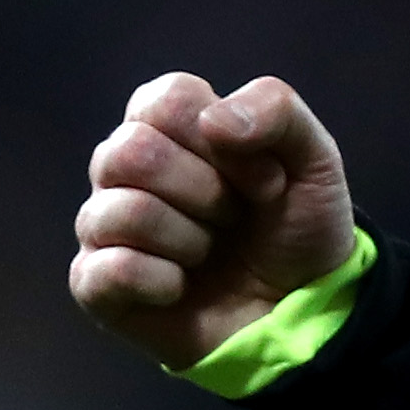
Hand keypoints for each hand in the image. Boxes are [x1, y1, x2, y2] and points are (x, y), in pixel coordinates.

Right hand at [66, 72, 360, 371]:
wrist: (301, 309)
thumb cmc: (296, 226)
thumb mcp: (315, 159)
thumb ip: (276, 111)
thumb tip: (213, 121)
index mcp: (169, 124)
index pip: (167, 100)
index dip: (226, 143)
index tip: (267, 180)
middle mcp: (124, 167)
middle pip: (132, 152)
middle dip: (207, 193)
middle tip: (236, 218)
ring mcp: (103, 223)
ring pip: (122, 211)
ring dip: (189, 239)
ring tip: (210, 251)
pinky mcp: (94, 282)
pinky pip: (109, 270)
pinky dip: (162, 282)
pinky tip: (182, 287)